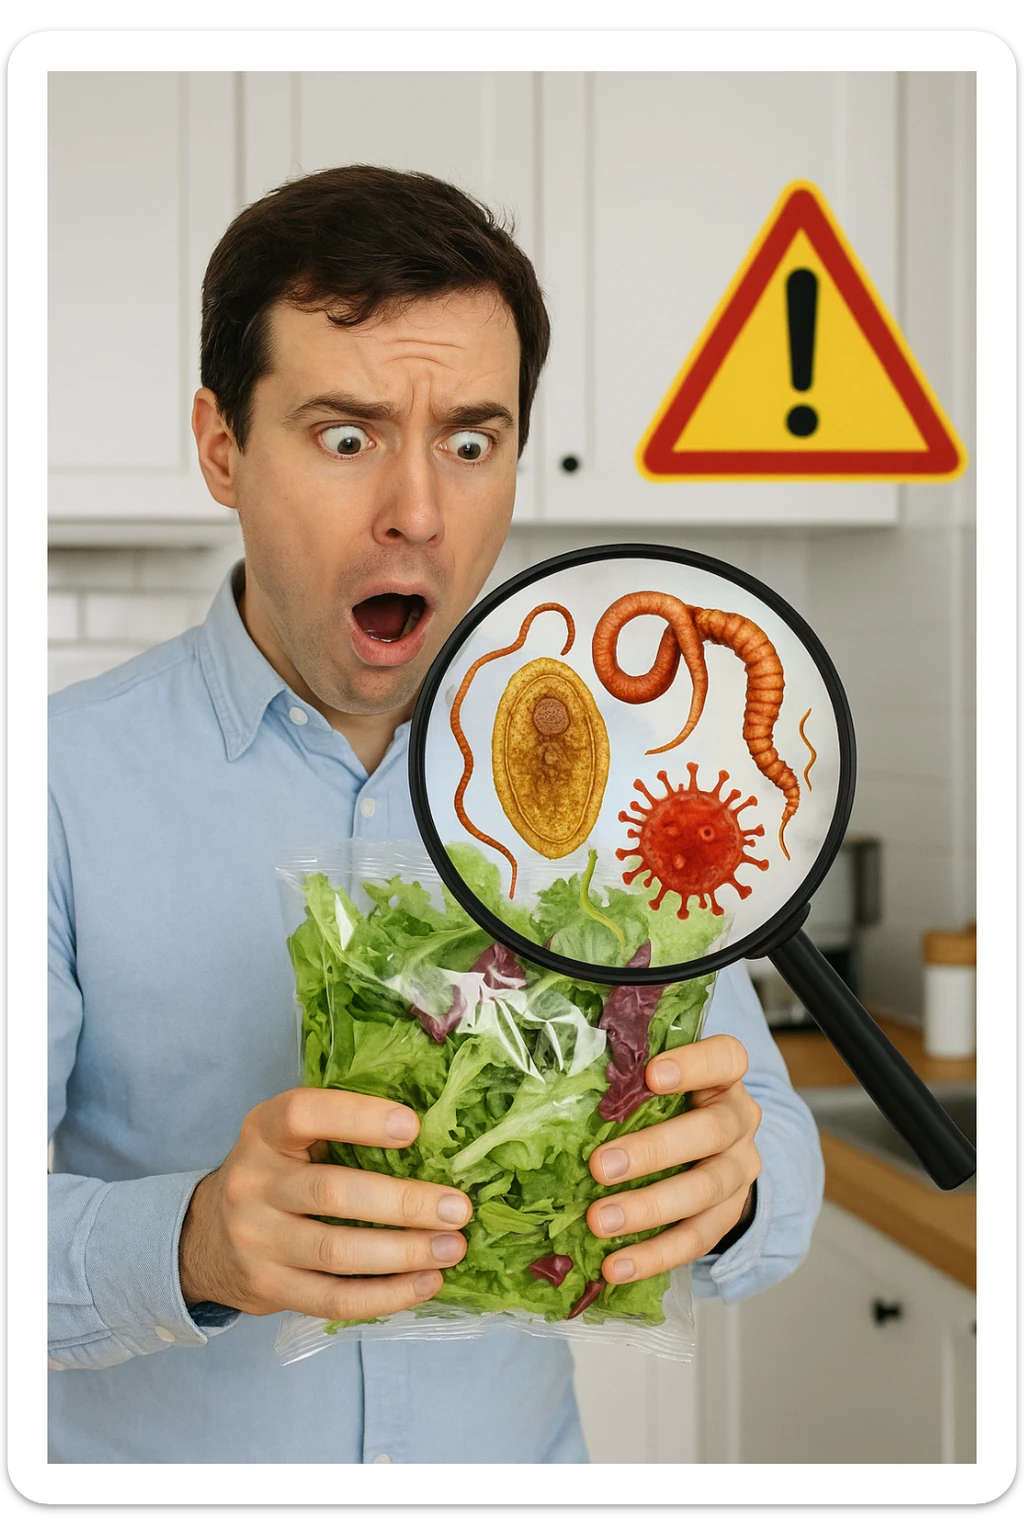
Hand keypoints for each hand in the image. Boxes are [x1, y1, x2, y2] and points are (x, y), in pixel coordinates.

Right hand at [178, 1087, 470, 1320]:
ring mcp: (257, 1242)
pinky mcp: (270, 1289)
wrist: (207, 1239)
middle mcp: (253, 1184)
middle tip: (457, 1208)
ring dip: (403, 1253)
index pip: (302, 1114)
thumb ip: (338, 1130)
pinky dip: (386, 1295)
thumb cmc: (275, 1175)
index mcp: (262, 1131)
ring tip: (452, 1247)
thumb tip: (435, 1136)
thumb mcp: (288, 1139)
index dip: (357, 1118)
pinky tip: (425, 1282)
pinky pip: (333, 1300)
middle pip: (331, 1193)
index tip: (412, 1127)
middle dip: (402, 1202)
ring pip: (336, 1253)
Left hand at [586, 1035, 760, 1284]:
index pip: (725, 1059)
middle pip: (710, 1132)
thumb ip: (628, 1075)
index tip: (651, 1074)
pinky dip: (654, 1255)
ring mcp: (739, 1170)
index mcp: (724, 1076)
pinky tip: (616, 1266)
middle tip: (600, 1166)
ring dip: (649, 1209)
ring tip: (599, 1221)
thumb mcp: (659, 1079)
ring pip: (704, 1191)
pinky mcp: (728, 1214)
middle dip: (653, 1151)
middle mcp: (740, 1121)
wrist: (716, 1147)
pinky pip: (696, 1239)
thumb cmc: (672, 1101)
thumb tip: (559, 1075)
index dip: (693, 1065)